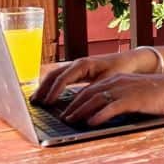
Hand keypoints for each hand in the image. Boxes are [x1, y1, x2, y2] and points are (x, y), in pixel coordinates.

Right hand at [31, 50, 152, 106]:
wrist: (129, 61)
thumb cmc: (120, 69)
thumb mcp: (107, 80)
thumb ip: (93, 88)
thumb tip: (79, 99)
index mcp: (83, 64)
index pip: (63, 78)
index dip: (54, 91)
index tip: (47, 102)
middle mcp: (76, 64)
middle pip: (53, 75)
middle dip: (43, 88)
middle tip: (34, 102)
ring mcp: (76, 67)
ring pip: (54, 76)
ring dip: (44, 88)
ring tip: (35, 101)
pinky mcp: (78, 73)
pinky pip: (60, 79)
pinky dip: (52, 87)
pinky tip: (47, 98)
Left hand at [58, 73, 163, 125]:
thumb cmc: (160, 94)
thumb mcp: (136, 93)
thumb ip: (121, 99)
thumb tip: (106, 112)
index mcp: (118, 79)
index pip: (91, 88)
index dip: (76, 99)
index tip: (68, 109)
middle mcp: (118, 82)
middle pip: (89, 93)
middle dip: (73, 106)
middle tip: (64, 118)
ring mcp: (125, 90)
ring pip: (96, 99)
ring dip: (81, 111)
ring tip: (71, 121)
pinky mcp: (133, 99)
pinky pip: (111, 107)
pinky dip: (99, 115)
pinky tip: (91, 123)